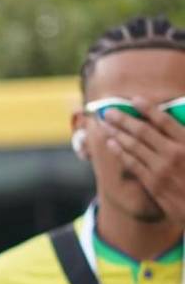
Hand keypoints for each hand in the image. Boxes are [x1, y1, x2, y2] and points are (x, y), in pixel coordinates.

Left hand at [103, 98, 184, 222]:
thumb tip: (178, 119)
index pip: (165, 121)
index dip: (148, 109)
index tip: (135, 100)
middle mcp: (174, 153)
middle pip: (143, 131)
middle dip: (124, 119)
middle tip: (109, 111)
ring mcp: (161, 169)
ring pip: (134, 146)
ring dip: (117, 133)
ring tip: (105, 124)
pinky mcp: (152, 183)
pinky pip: (132, 163)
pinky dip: (120, 152)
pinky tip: (111, 143)